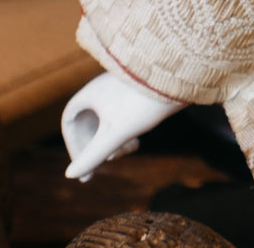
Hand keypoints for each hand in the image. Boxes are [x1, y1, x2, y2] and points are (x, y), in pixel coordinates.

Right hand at [61, 70, 187, 180]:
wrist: (184, 78)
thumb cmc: (146, 104)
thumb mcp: (116, 134)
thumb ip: (93, 155)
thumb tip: (71, 176)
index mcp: (92, 91)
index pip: (69, 120)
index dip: (73, 144)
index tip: (81, 166)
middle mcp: (104, 87)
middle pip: (88, 123)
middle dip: (94, 147)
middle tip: (99, 169)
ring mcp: (122, 90)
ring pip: (106, 122)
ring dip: (110, 143)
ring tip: (124, 153)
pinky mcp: (138, 94)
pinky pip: (122, 117)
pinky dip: (123, 134)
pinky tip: (136, 144)